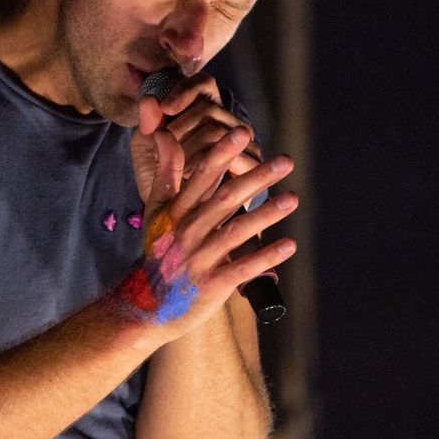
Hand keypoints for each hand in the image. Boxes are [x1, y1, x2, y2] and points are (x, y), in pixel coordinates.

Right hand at [118, 124, 297, 342]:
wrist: (145, 305)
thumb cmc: (157, 250)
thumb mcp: (156, 210)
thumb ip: (166, 172)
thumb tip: (164, 133)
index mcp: (176, 210)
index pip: (202, 175)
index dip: (223, 153)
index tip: (243, 132)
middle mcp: (187, 231)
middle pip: (225, 199)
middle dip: (256, 178)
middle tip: (286, 161)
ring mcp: (199, 258)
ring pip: (236, 231)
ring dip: (266, 214)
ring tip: (293, 198)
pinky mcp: (212, 284)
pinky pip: (242, 268)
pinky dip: (265, 257)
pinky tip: (290, 244)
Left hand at [144, 72, 262, 180]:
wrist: (178, 216)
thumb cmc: (160, 175)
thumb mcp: (146, 149)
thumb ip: (147, 124)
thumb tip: (149, 100)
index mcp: (204, 108)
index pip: (203, 83)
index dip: (185, 90)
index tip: (166, 107)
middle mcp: (227, 120)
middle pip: (208, 108)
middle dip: (180, 128)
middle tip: (161, 151)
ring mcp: (242, 139)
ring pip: (218, 131)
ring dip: (190, 148)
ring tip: (172, 165)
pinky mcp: (251, 163)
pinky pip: (232, 155)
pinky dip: (207, 164)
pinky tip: (189, 175)